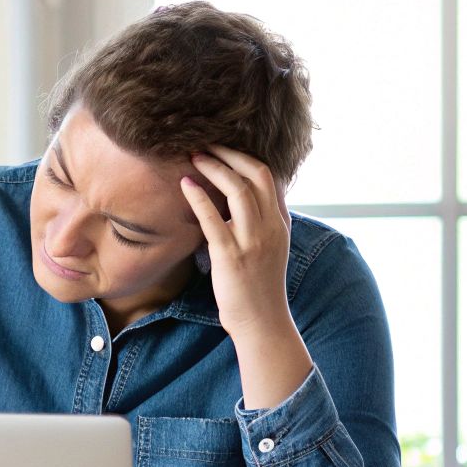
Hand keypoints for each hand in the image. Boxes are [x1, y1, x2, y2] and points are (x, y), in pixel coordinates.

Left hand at [180, 145, 292, 339]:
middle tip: (206, 144)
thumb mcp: (269, 248)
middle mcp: (271, 227)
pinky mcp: (231, 255)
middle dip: (230, 154)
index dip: (246, 157)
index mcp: (281, 223)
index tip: (224, 148)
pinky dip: (198, 197)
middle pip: (256, 175)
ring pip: (238, 190)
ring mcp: (253, 240)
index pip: (269, 177)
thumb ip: (259, 223)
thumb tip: (239, 200)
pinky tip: (185, 185)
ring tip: (193, 157)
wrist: (262, 322)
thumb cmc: (258, 286)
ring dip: (214, 168)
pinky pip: (214, 219)